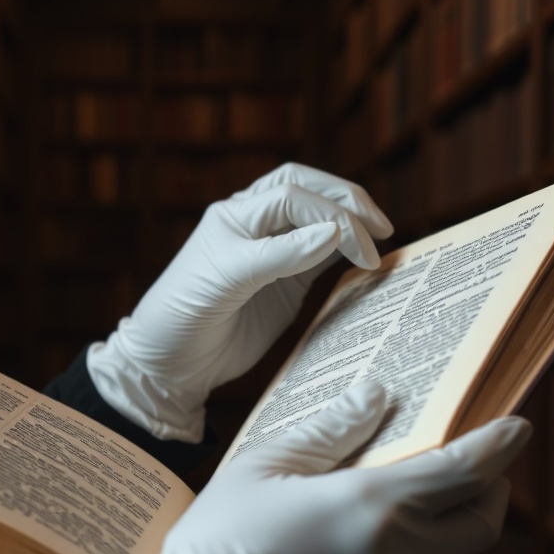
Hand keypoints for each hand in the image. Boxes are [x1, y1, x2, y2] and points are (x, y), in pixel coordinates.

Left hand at [87, 163, 392, 440]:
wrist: (171, 363)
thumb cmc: (184, 315)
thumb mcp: (227, 280)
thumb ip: (280, 256)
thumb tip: (334, 231)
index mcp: (237, 214)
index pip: (293, 194)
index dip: (329, 212)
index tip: (357, 246)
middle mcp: (256, 224)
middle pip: (310, 191)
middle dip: (348, 202)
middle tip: (382, 227)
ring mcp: (273, 252)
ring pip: (320, 219)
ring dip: (351, 223)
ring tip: (382, 240)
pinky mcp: (286, 281)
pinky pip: (324, 256)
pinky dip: (348, 253)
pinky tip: (366, 261)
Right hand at [100, 382, 531, 553]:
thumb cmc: (220, 544)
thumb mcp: (263, 467)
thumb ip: (331, 429)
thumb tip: (377, 392)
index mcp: (370, 508)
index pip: (465, 472)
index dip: (500, 446)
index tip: (518, 428)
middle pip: (482, 524)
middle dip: (488, 490)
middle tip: (472, 469)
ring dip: (450, 533)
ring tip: (414, 512)